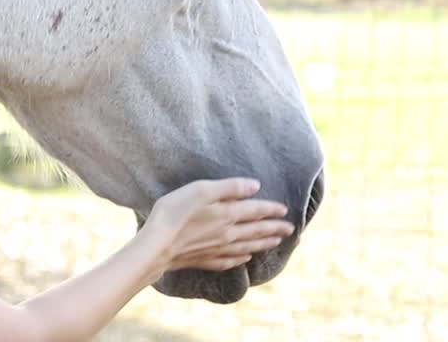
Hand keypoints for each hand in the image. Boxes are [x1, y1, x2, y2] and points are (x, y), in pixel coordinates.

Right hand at [141, 178, 293, 275]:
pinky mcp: (204, 260)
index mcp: (228, 215)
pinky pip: (229, 261)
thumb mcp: (201, 190)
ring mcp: (217, 249)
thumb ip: (229, 188)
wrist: (157, 245)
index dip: (271, 209)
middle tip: (290, 230)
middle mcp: (227, 234)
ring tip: (276, 242)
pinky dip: (241, 259)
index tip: (285, 210)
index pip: (256, 211)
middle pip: (256, 231)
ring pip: (247, 246)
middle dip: (275, 229)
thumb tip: (256, 186)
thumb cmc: (175, 212)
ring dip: (263, 244)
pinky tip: (245, 259)